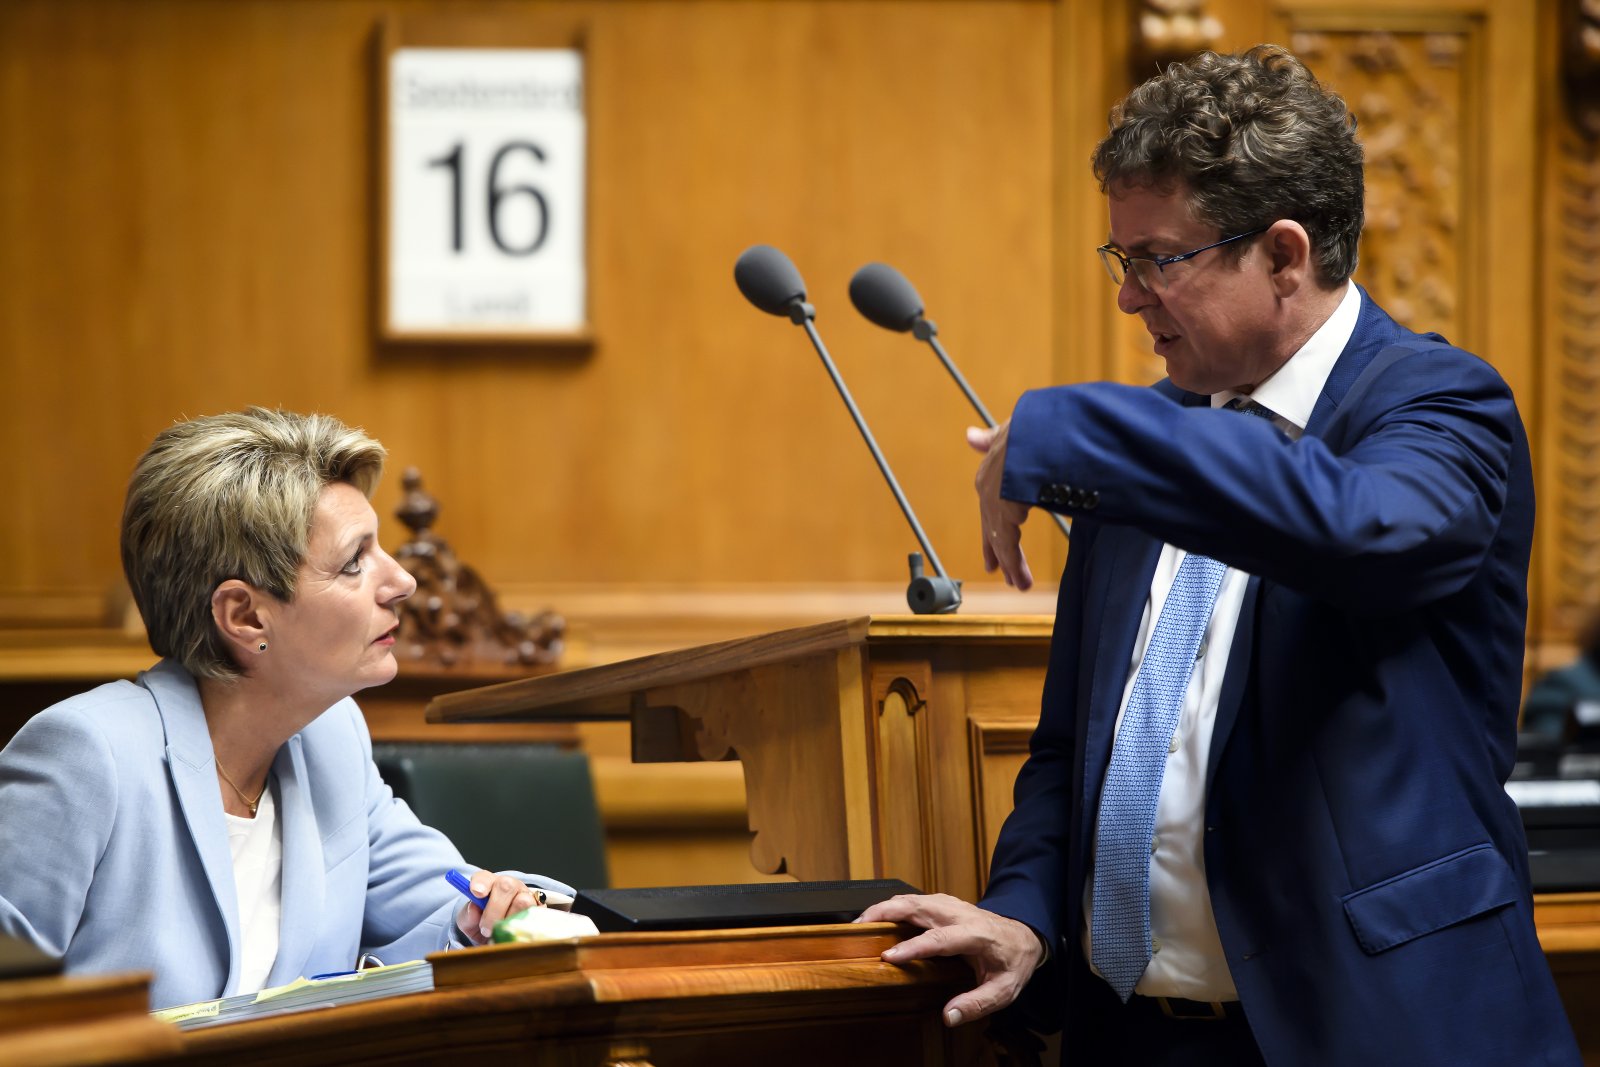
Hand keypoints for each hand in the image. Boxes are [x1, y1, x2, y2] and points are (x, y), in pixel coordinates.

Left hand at [455, 871, 545, 944]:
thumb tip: (473, 909)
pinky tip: (514, 934)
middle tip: (486, 928)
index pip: (484, 877)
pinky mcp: (540, 910)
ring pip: (523, 901)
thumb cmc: (483, 924)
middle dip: (495, 909)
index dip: (481, 883)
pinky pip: (535, 916)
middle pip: (507, 885)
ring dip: (510, 920)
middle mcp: (511, 886)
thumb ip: (468, 916)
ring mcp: (527, 896)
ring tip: (501, 932)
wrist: (500, 936)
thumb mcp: (469, 923)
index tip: (476, 893)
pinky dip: (523, 927)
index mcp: (490, 884)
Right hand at [857, 892, 1042, 1026]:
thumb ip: (977, 1003)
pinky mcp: (942, 903)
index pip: (939, 939)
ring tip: (860, 923)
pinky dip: (892, 906)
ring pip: (912, 899)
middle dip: (886, 913)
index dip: (912, 947)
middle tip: (859, 928)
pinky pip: (913, 900)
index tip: (889, 957)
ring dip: (884, 907)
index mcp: (976, 934)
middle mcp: (960, 914)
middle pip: (918, 907)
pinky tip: (877, 918)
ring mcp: (950, 905)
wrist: (1024, 934)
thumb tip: (948, 1016)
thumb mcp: (1004, 990)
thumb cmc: (1013, 962)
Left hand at [968, 423, 1032, 590]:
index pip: (990, 507)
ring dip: (1012, 565)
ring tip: (1018, 585)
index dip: (993, 527)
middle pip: (993, 528)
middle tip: (999, 571)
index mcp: (990, 472)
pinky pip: (1009, 545)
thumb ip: (991, 440)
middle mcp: (988, 489)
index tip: (995, 543)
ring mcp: (995, 502)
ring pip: (1002, 541)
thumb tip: (970, 437)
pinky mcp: (1005, 512)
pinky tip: (1021, 581)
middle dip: (997, 551)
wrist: (1037, 427)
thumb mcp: (1010, 431)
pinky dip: (1014, 564)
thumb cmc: (1029, 426)